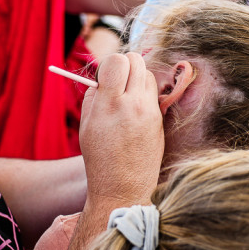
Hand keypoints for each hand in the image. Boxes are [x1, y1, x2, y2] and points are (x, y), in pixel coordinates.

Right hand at [79, 52, 162, 205]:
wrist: (123, 189)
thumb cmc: (100, 158)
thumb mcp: (87, 125)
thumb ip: (93, 95)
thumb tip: (102, 76)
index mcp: (110, 104)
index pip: (118, 60)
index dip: (110, 64)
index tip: (105, 76)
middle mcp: (133, 104)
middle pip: (136, 61)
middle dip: (125, 65)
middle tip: (117, 81)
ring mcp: (151, 112)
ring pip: (148, 75)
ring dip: (137, 79)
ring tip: (126, 97)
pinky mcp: (161, 120)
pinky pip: (154, 95)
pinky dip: (144, 96)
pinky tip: (135, 112)